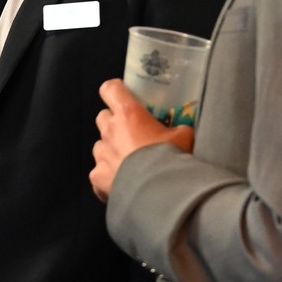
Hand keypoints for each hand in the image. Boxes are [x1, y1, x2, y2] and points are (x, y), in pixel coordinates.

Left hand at [89, 79, 193, 202]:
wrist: (158, 192)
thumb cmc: (169, 158)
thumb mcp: (184, 137)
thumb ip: (178, 129)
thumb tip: (182, 131)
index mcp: (128, 114)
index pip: (110, 89)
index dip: (115, 90)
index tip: (123, 95)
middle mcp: (110, 130)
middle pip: (103, 117)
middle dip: (114, 122)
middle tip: (131, 132)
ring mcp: (101, 154)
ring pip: (99, 145)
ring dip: (110, 149)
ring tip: (127, 161)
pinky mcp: (97, 177)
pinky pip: (98, 172)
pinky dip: (107, 177)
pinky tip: (122, 183)